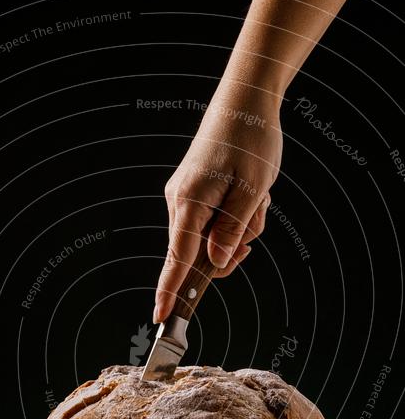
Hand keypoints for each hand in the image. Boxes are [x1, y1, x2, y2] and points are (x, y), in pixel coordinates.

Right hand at [154, 87, 282, 322]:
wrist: (244, 100)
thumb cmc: (250, 139)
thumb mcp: (252, 190)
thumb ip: (232, 231)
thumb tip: (216, 263)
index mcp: (190, 203)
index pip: (177, 259)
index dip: (170, 292)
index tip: (161, 318)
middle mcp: (179, 202)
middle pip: (197, 254)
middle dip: (228, 252)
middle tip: (251, 231)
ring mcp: (185, 197)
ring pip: (210, 238)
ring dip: (237, 229)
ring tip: (255, 199)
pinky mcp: (194, 193)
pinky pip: (213, 222)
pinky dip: (234, 217)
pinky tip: (249, 196)